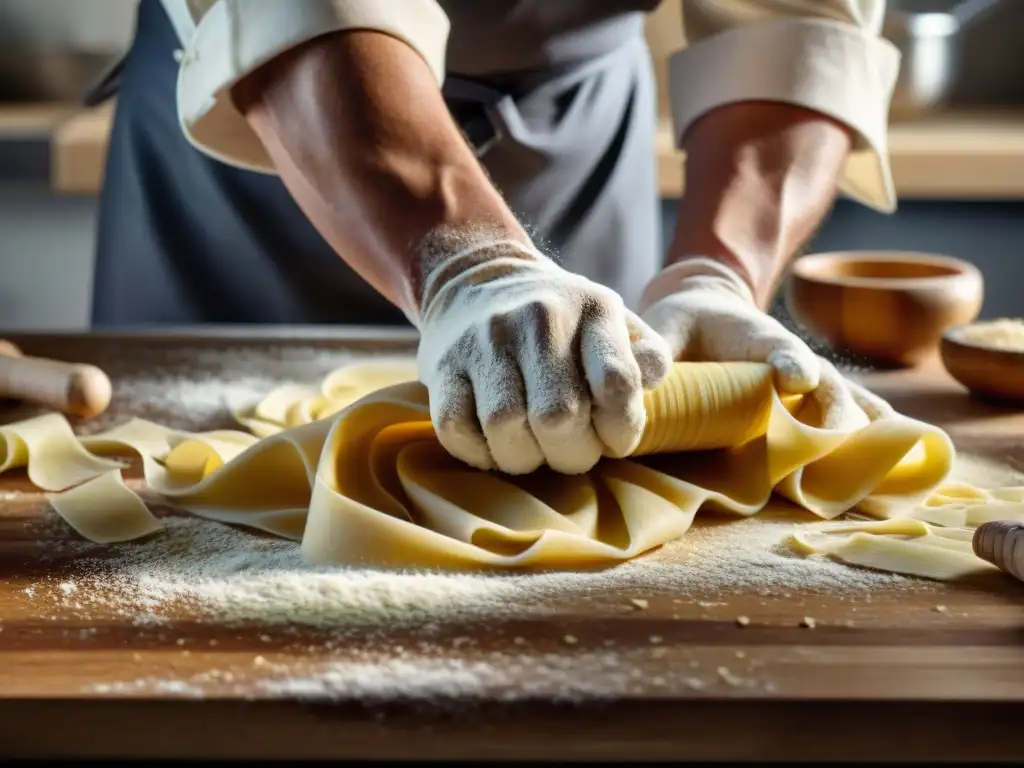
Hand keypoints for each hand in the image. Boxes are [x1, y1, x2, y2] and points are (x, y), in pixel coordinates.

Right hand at [413, 239, 671, 474]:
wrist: (477, 279)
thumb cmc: (560, 319)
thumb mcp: (613, 319)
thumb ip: (646, 352)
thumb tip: (654, 377)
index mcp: (592, 308)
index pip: (617, 383)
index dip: (622, 428)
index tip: (615, 439)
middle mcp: (537, 318)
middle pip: (559, 417)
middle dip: (573, 454)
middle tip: (573, 452)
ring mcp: (484, 341)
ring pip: (505, 427)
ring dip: (525, 458)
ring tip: (534, 450)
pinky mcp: (442, 366)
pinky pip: (456, 429)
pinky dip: (479, 452)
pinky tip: (496, 444)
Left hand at [639, 258, 894, 429]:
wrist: (708, 309)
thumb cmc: (685, 323)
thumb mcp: (666, 325)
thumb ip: (658, 348)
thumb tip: (649, 376)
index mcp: (754, 337)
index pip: (777, 348)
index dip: (788, 361)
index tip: (796, 377)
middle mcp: (791, 361)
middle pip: (823, 382)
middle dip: (833, 406)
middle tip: (838, 431)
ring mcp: (807, 385)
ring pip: (845, 403)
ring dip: (864, 426)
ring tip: (890, 451)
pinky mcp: (810, 405)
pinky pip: (847, 421)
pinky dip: (873, 437)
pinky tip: (898, 460)